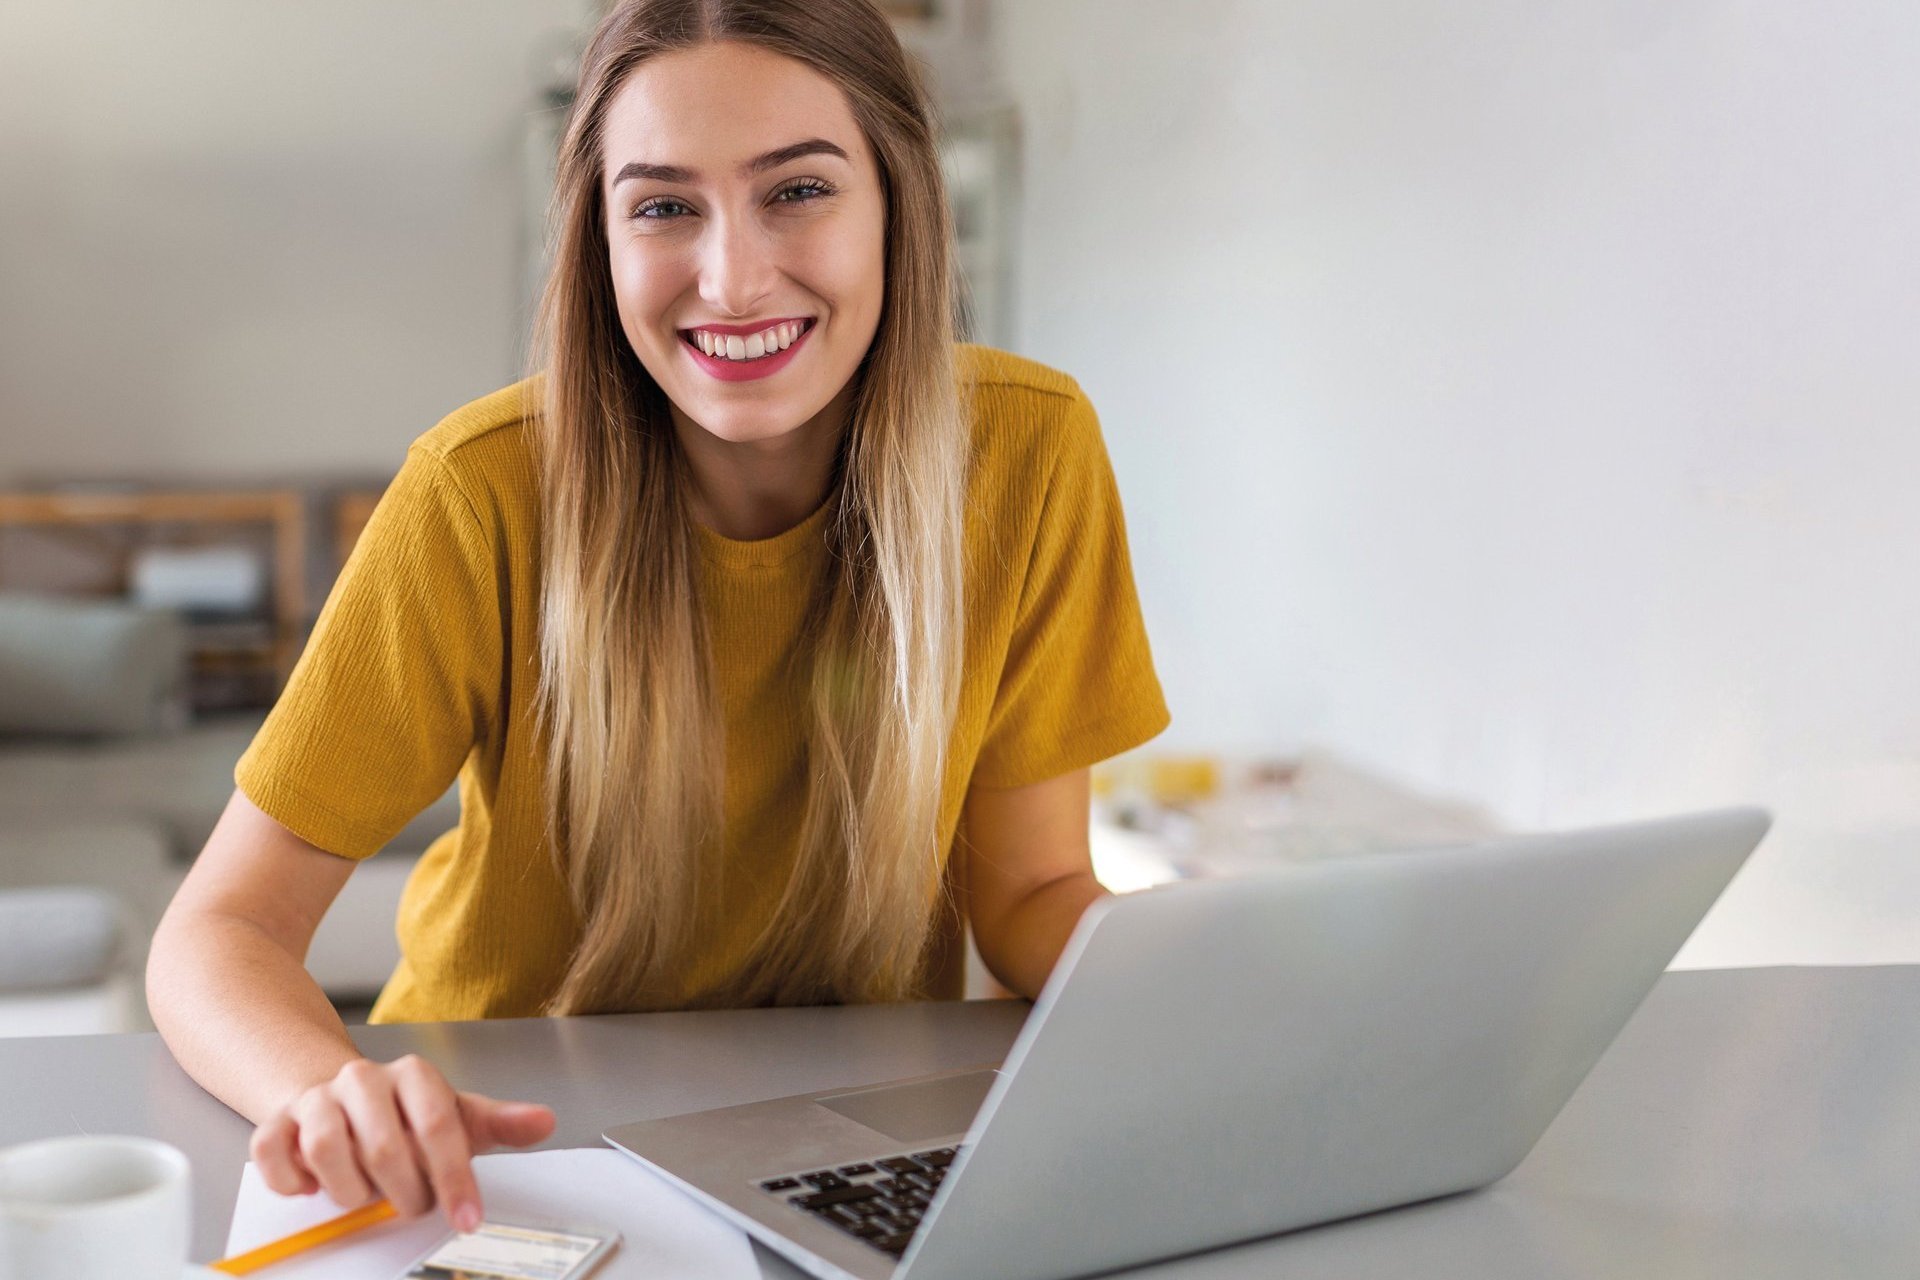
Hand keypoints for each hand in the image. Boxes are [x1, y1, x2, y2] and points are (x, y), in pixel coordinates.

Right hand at [250, 1054, 555, 1230]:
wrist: (343, 1097)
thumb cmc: (406, 1114)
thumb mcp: (457, 1117)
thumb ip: (500, 1124)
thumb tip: (544, 1121)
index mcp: (414, 1076)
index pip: (438, 1126)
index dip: (454, 1178)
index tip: (466, 1218)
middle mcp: (363, 1079)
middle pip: (383, 1145)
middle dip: (402, 1192)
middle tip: (410, 1205)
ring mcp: (317, 1099)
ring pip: (326, 1149)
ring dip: (349, 1190)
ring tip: (364, 1194)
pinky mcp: (276, 1122)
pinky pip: (272, 1154)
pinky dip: (291, 1181)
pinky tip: (311, 1188)